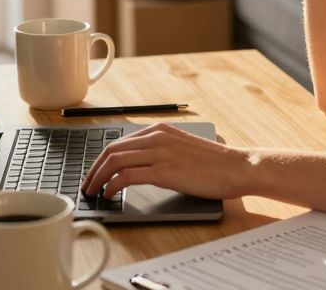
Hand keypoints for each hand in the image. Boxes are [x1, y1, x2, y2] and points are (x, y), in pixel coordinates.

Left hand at [80, 123, 254, 200]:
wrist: (237, 167)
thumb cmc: (215, 163)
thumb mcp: (183, 147)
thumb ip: (161, 150)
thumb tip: (137, 166)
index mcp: (160, 129)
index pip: (119, 142)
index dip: (101, 159)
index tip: (95, 173)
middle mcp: (156, 137)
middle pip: (111, 150)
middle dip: (94, 169)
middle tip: (87, 185)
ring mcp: (159, 153)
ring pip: (114, 161)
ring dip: (98, 178)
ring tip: (94, 193)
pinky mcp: (164, 171)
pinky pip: (126, 176)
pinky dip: (112, 186)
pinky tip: (110, 195)